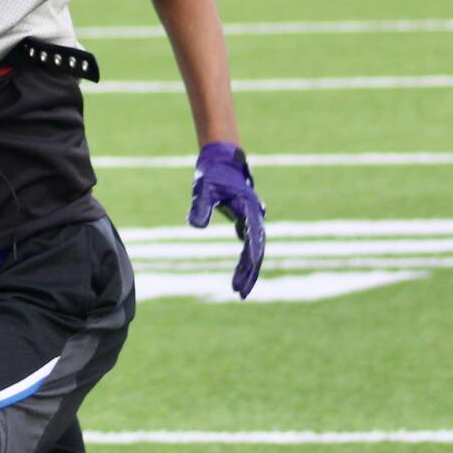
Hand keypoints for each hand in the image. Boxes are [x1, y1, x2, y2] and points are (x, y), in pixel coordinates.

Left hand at [187, 141, 266, 296]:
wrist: (221, 159)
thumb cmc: (212, 173)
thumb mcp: (203, 189)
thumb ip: (200, 207)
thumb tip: (195, 227)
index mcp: (249, 209)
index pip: (253, 241)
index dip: (249, 263)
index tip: (241, 281)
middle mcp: (255, 216)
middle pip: (257, 250)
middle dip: (250, 273)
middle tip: (240, 294)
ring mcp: (252, 218)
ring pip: (255, 248)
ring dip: (248, 268)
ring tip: (239, 289)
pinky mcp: (245, 218)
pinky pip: (249, 243)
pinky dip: (246, 258)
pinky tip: (240, 273)